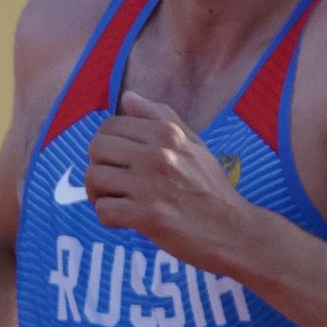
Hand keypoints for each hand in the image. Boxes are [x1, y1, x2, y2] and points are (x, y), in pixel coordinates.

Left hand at [84, 84, 256, 274]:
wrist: (232, 230)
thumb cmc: (210, 187)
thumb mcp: (193, 144)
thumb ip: (160, 117)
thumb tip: (127, 97)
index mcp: (166, 133)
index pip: (110, 125)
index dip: (106, 144)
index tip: (117, 161)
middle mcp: (157, 154)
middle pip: (96, 148)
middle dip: (98, 165)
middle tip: (112, 183)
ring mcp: (150, 185)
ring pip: (94, 178)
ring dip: (98, 193)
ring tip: (117, 201)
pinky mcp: (147, 216)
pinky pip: (103, 211)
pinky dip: (108, 218)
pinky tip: (124, 220)